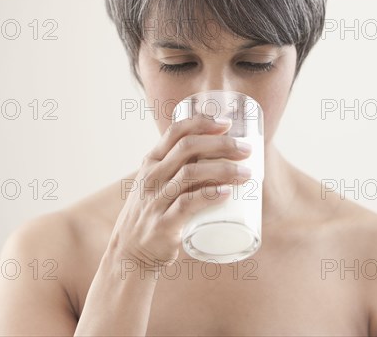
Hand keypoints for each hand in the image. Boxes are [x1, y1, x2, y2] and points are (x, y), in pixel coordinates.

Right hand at [106, 113, 252, 270]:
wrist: (130, 253)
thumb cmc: (154, 213)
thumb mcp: (158, 184)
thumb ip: (180, 169)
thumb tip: (221, 155)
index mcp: (151, 162)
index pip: (176, 132)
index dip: (203, 123)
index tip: (228, 123)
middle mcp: (151, 177)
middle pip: (188, 148)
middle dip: (221, 144)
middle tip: (247, 150)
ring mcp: (155, 200)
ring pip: (191, 174)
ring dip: (223, 169)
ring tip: (247, 173)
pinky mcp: (163, 225)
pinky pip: (187, 204)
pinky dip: (209, 196)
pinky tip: (227, 193)